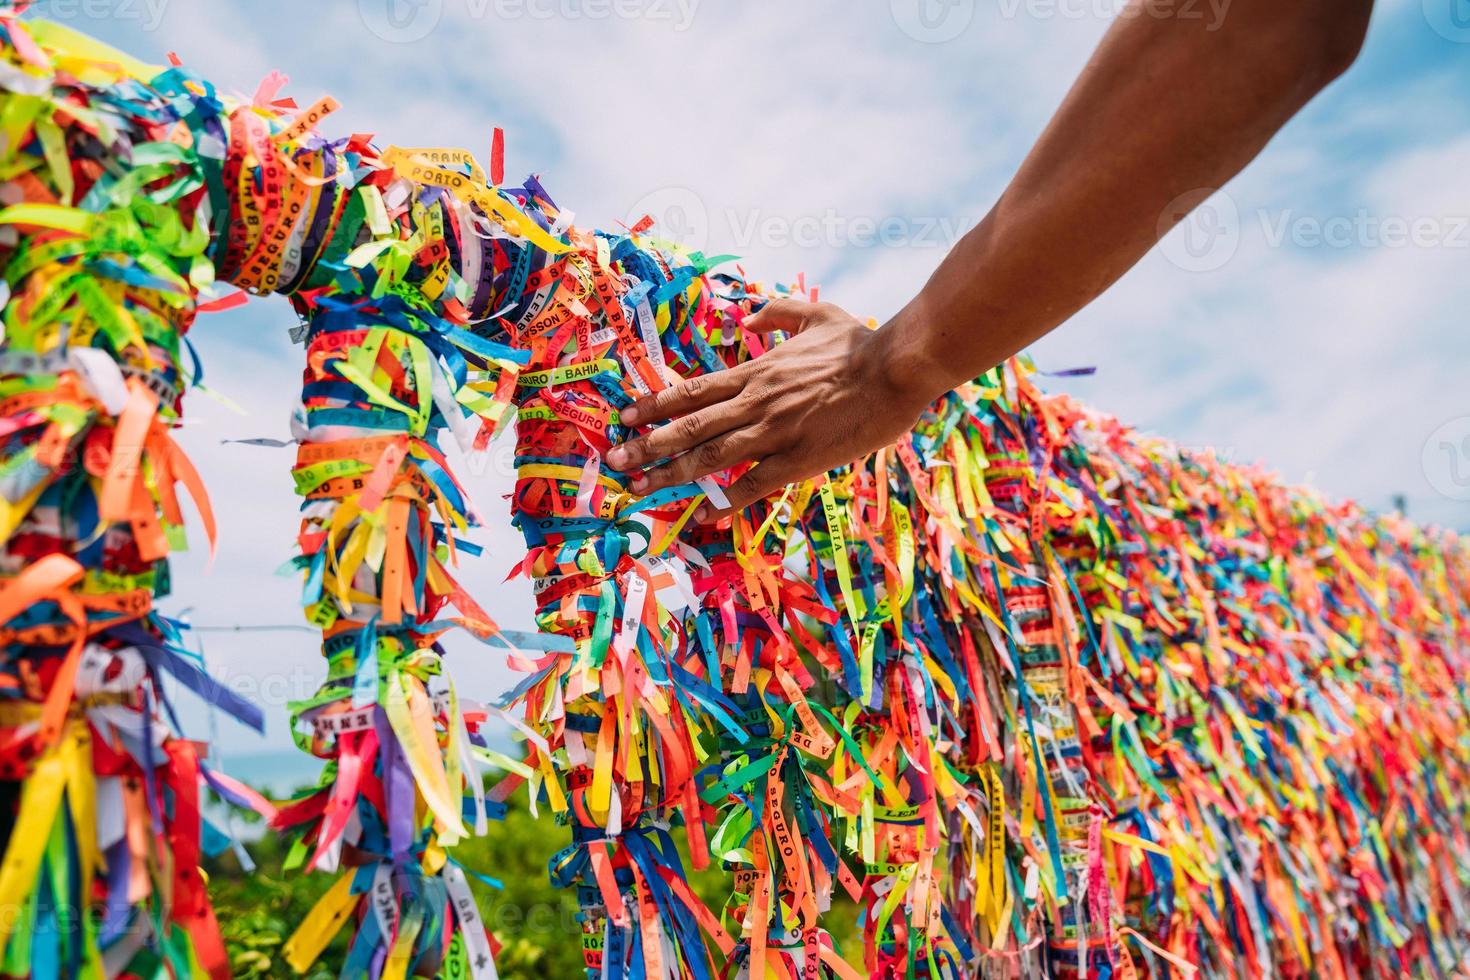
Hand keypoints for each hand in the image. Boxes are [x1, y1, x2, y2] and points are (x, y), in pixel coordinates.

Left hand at [606, 299, 933, 514]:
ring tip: (638, 488)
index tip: (625, 416)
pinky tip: (701, 518)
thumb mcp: (815, 314)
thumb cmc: (859, 343)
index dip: (654, 404)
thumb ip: (775, 312)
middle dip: (648, 444)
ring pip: (710, 457)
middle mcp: (755, 403)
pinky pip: (751, 486)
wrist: (895, 369)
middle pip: (688, 426)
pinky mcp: (797, 461)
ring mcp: (773, 433)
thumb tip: (745, 315)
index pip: (692, 390)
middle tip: (615, 458)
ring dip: (670, 474)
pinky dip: (723, 503)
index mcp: (755, 371)